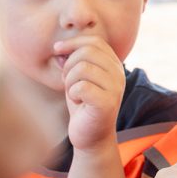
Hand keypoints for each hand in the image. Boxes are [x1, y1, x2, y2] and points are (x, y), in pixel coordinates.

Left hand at [57, 36, 124, 150]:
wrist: (91, 136)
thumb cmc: (82, 105)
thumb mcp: (77, 78)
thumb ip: (73, 60)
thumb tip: (59, 48)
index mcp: (114, 65)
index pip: (95, 41)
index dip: (73, 42)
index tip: (57, 50)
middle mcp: (119, 74)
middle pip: (87, 51)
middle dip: (69, 65)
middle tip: (68, 82)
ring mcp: (115, 88)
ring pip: (82, 68)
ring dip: (69, 81)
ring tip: (74, 93)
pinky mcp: (107, 103)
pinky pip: (81, 86)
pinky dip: (72, 94)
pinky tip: (77, 102)